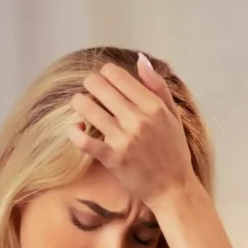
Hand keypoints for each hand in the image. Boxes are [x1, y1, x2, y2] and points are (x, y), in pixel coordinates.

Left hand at [68, 53, 195, 205]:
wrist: (173, 188)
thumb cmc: (173, 151)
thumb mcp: (173, 114)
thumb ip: (157, 86)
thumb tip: (141, 59)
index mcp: (153, 105)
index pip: (118, 76)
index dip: (105, 72)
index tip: (104, 78)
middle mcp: (137, 119)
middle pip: (99, 87)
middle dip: (90, 83)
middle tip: (89, 89)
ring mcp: (123, 139)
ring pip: (87, 108)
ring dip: (79, 103)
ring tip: (80, 104)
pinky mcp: (111, 158)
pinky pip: (83, 140)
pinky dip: (74, 132)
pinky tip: (76, 128)